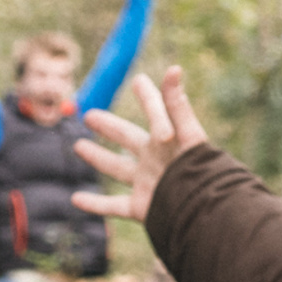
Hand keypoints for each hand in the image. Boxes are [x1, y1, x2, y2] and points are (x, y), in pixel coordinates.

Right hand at [72, 66, 206, 223]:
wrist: (205, 213)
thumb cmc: (199, 172)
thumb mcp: (187, 135)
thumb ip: (177, 106)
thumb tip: (174, 68)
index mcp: (167, 140)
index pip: (155, 111)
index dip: (148, 95)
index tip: (139, 80)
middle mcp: (155, 159)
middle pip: (128, 138)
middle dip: (109, 126)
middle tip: (89, 115)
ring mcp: (147, 183)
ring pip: (117, 168)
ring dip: (97, 157)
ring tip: (78, 146)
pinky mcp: (141, 208)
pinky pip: (113, 206)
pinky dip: (94, 204)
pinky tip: (76, 199)